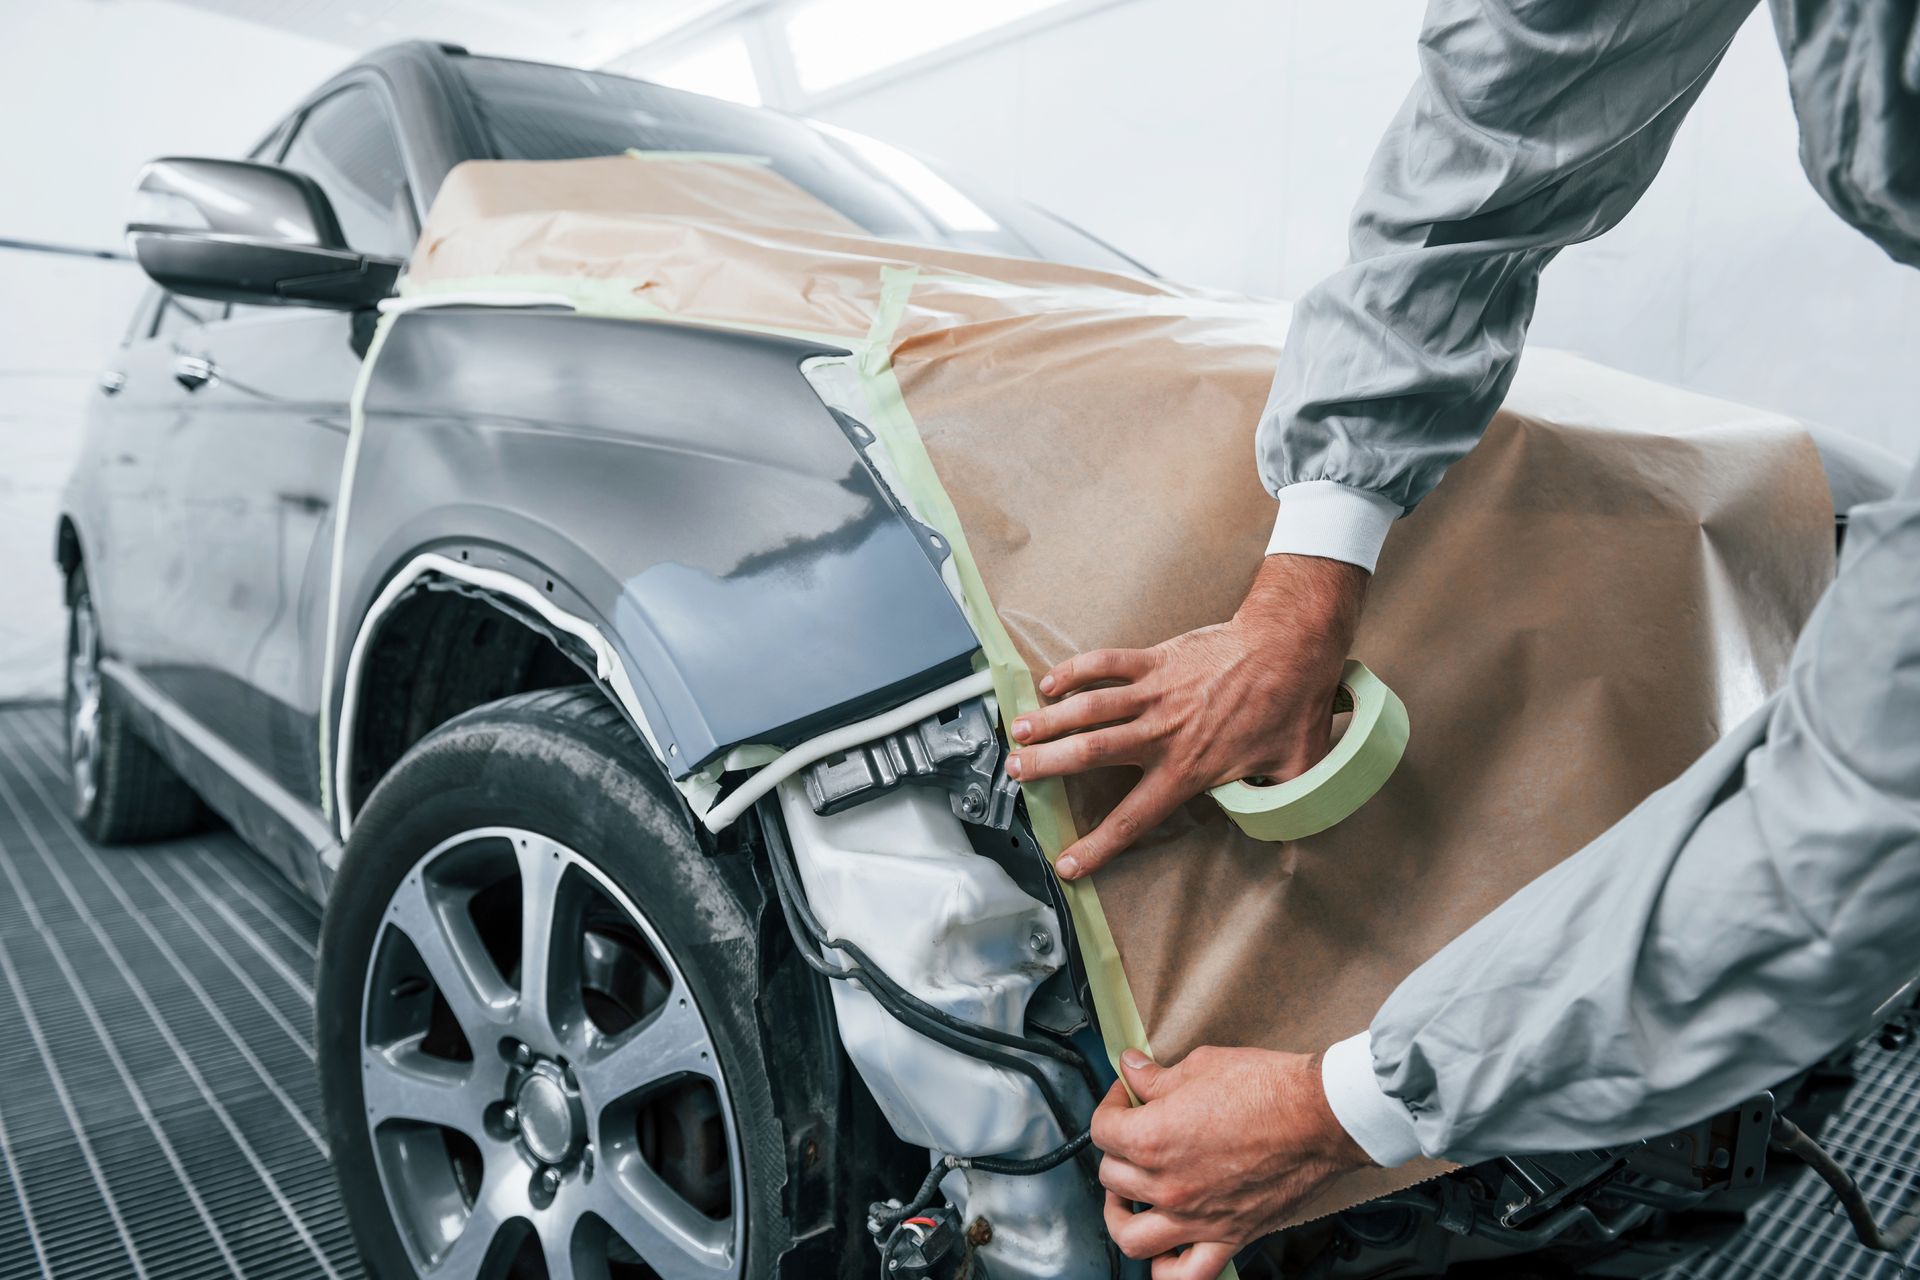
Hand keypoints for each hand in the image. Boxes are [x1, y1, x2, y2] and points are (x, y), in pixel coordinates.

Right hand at [1007, 553, 1366, 877]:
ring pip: (1089, 708)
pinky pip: (1104, 664)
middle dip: (1046, 764)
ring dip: (1049, 719)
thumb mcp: (1293, 769)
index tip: (1067, 864)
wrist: (1289, 646)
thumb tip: (1288, 833)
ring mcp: (1155, 693)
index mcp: (1189, 769)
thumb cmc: (1292, 705)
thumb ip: (1280, 803)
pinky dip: (1073, 672)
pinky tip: (1051, 684)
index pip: (1134, 817)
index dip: (1097, 846)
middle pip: (1090, 753)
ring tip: (1019, 730)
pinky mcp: (1156, 660)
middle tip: (1016, 772)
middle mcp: (1162, 733)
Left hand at [1092, 1046, 1370, 1277]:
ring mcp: (1196, 1217)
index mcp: (1152, 1138)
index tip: (1126, 1097)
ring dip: (1120, 1216)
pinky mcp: (1228, 1236)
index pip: (1102, 1129)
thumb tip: (1133, 1070)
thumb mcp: (1201, 1066)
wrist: (1320, 1117)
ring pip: (1131, 1236)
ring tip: (1127, 1197)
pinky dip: (1167, 1268)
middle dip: (1117, 1150)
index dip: (1110, 1105)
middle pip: (1112, 1176)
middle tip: (1134, 1133)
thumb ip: (1157, 1078)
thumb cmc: (1268, 1089)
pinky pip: (1187, 1273)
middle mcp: (1167, 1185)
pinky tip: (1165, 1251)